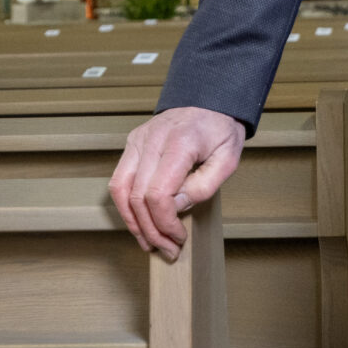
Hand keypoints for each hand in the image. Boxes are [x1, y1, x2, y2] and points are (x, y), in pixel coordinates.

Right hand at [109, 105, 245, 258]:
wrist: (210, 98)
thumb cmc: (220, 129)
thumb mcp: (227, 160)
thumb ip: (203, 186)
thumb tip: (174, 207)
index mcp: (179, 142)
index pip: (158, 194)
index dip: (165, 224)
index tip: (179, 237)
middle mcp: (152, 139)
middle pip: (137, 196)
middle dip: (151, 231)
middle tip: (167, 249)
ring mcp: (138, 140)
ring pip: (120, 189)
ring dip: (132, 222)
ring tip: (148, 242)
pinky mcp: (132, 142)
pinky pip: (119, 179)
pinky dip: (126, 205)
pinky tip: (139, 221)